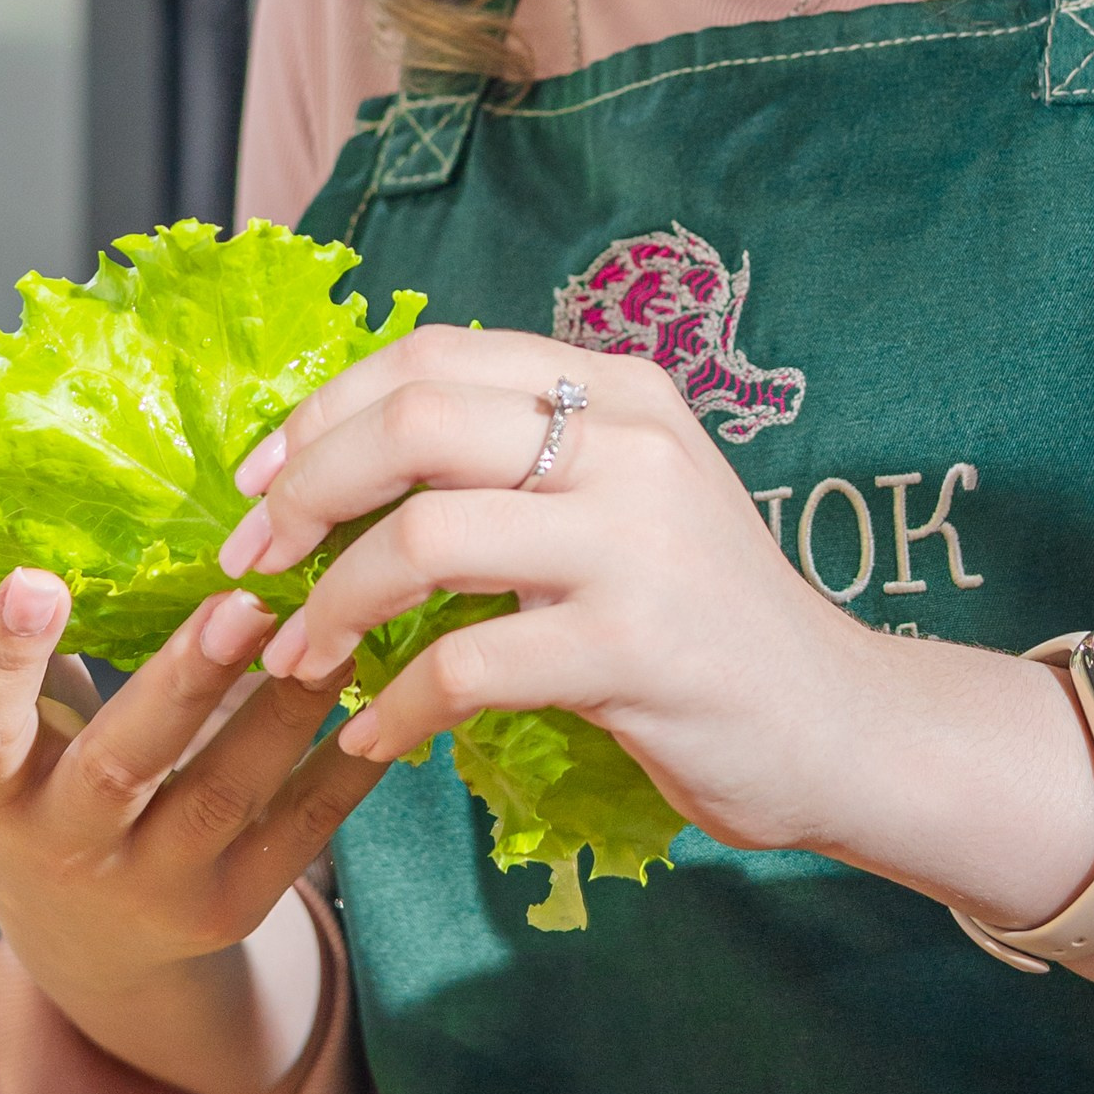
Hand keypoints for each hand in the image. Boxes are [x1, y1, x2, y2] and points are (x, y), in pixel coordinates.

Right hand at [0, 388, 378, 1093]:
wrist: (92, 948)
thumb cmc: (28, 770)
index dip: (5, 655)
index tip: (41, 579)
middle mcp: (67, 840)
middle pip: (126, 759)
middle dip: (184, 681)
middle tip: (242, 596)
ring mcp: (156, 883)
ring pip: (230, 791)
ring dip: (289, 702)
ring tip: (343, 611)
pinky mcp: (238, 902)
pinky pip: (302, 833)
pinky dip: (347, 764)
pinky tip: (389, 691)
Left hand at [217, 325, 1093, 919]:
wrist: (840, 724)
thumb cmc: (705, 615)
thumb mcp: (627, 496)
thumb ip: (523, 457)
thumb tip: (355, 453)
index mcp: (618, 391)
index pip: (432, 357)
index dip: (324, 413)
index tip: (260, 482)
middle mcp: (628, 444)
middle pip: (413, 421)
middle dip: (303, 492)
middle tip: (253, 563)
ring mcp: (635, 544)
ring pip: (424, 534)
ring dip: (332, 602)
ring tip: (300, 655)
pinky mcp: (632, 650)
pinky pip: (465, 665)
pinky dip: (394, 706)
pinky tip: (374, 737)